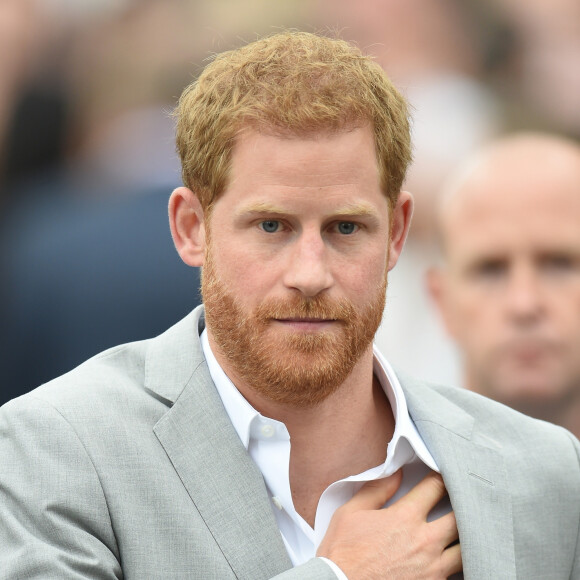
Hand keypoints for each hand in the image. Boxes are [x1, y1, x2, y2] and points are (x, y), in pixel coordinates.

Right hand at [317, 471, 461, 578]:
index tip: (441, 475)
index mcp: (405, 518)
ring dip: (465, 537)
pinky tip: (452, 556)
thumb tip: (396, 473)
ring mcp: (433, 569)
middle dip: (462, 505)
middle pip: (460, 517)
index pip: (435, 487)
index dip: (440, 477)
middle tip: (461, 500)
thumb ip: (376, 490)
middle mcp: (425, 542)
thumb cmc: (342, 553)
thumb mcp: (350, 513)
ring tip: (462, 530)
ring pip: (466, 549)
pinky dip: (459, 563)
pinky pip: (458, 573)